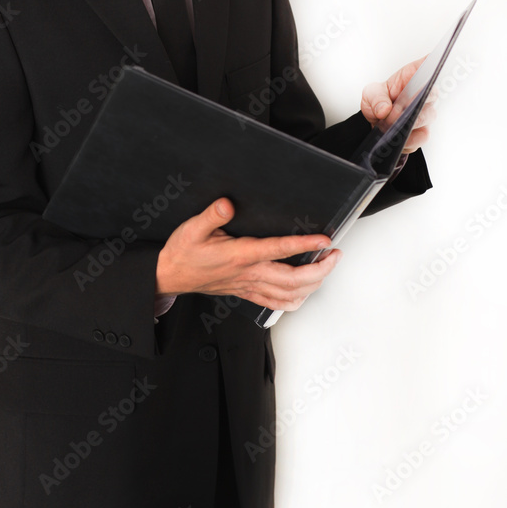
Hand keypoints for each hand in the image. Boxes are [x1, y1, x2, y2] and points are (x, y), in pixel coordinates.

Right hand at [155, 197, 341, 311]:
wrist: (172, 276)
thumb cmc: (184, 254)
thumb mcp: (192, 228)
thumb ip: (212, 215)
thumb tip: (227, 204)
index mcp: (240, 256)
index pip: (279, 250)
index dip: (304, 245)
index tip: (323, 239)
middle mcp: (249, 274)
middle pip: (294, 279)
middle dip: (321, 268)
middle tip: (334, 255)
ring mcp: (250, 286)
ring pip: (290, 294)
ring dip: (314, 283)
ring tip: (326, 268)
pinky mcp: (248, 293)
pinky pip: (278, 304)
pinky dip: (297, 299)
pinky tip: (305, 290)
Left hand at [360, 57, 436, 153]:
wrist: (376, 123)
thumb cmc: (379, 101)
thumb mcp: (370, 95)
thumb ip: (376, 99)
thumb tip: (384, 109)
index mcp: (412, 77)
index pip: (428, 63)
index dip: (433, 62)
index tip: (432, 62)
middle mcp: (424, 93)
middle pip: (431, 93)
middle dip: (414, 101)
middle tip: (399, 108)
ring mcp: (425, 112)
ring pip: (427, 116)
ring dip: (409, 122)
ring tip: (391, 125)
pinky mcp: (423, 131)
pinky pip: (421, 135)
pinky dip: (408, 139)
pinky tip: (397, 138)